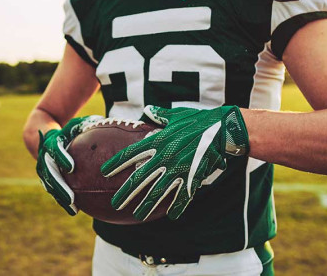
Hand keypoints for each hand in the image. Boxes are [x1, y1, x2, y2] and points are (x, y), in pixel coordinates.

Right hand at [36, 115, 103, 214]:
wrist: (42, 134)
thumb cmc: (69, 129)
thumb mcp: (78, 124)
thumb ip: (92, 125)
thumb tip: (115, 124)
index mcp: (52, 142)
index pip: (54, 149)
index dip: (61, 157)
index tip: (71, 166)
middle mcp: (45, 157)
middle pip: (49, 173)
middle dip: (59, 186)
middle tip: (71, 197)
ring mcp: (43, 169)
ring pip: (50, 185)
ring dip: (61, 197)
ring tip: (73, 208)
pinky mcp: (46, 178)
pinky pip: (54, 190)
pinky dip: (63, 200)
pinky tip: (75, 210)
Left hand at [101, 105, 248, 220]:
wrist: (222, 128)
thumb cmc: (198, 120)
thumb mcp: (176, 115)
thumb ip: (160, 115)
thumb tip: (149, 110)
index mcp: (158, 141)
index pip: (131, 154)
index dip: (116, 163)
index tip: (104, 172)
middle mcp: (164, 156)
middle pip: (140, 178)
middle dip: (126, 193)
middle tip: (115, 204)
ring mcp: (178, 169)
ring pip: (158, 191)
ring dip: (147, 205)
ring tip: (137, 216)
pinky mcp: (193, 176)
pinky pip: (183, 195)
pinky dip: (178, 207)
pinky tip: (172, 216)